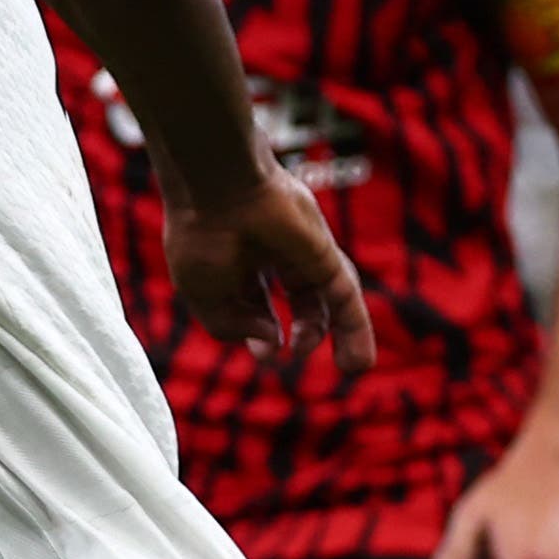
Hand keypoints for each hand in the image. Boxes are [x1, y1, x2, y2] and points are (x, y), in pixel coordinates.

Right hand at [162, 168, 376, 377]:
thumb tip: (272, 340)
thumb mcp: (203, 297)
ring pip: (331, 298)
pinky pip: (345, 294)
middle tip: (295, 354)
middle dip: (306, 333)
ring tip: (355, 369)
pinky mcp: (323, 253)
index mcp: (237, 262)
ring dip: (344, 334)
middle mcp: (274, 255)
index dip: (263, 332)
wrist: (216, 190)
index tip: (266, 355)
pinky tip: (359, 360)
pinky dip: (355, 327)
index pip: (260, 303)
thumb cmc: (200, 237)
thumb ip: (231, 327)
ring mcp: (302, 252)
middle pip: (303, 300)